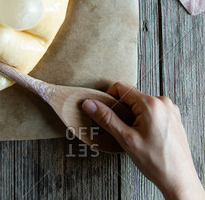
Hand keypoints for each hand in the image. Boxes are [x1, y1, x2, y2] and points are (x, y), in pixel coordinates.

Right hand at [82, 82, 204, 199]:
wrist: (180, 180)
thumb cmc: (157, 163)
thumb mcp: (127, 140)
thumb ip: (107, 119)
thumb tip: (90, 104)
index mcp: (151, 104)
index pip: (121, 88)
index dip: (109, 99)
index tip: (106, 112)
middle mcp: (163, 102)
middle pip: (132, 97)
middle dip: (124, 111)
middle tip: (124, 131)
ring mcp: (170, 110)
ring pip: (143, 105)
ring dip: (136, 117)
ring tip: (138, 137)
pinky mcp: (174, 118)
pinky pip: (154, 111)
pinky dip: (147, 120)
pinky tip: (148, 138)